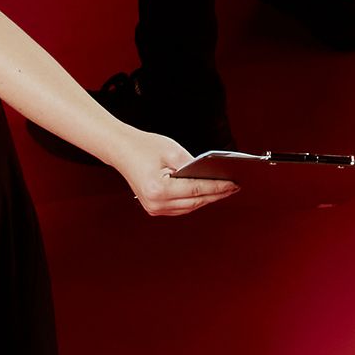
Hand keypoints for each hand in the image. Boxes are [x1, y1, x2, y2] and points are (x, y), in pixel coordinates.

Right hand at [119, 132, 234, 216]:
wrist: (120, 150)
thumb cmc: (144, 146)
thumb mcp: (172, 150)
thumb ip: (193, 165)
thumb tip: (214, 175)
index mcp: (159, 189)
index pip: (196, 190)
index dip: (218, 187)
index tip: (234, 184)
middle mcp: (155, 203)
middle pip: (195, 202)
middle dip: (216, 194)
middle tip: (235, 187)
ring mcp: (153, 208)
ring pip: (189, 207)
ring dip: (207, 199)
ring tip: (225, 191)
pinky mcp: (153, 208)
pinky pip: (180, 208)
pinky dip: (194, 201)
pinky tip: (208, 194)